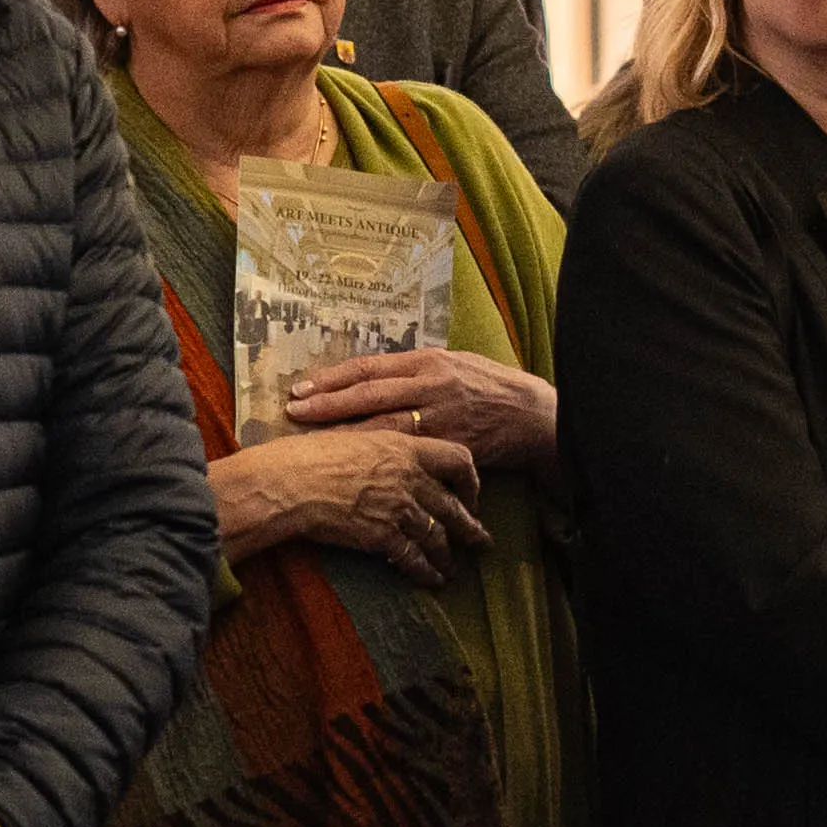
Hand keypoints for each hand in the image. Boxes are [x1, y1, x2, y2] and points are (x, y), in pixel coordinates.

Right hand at [214, 425, 485, 581]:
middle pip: (454, 506)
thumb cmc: (311, 455)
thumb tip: (399, 450)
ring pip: (438, 536)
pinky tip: (432, 580)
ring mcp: (399, 508)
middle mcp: (410, 477)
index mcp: (406, 447)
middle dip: (471, 528)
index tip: (471, 494)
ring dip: (449, 556)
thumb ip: (385, 444)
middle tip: (481, 541)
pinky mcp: (382, 536)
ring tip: (454, 569)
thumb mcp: (356, 436)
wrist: (287, 482)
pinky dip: (426, 571)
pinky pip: (414, 558)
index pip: (460, 459)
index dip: (471, 480)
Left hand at [281, 345, 559, 474]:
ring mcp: (442, 416)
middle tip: (293, 410)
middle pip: (369, 394)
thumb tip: (371, 376)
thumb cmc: (490, 386)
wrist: (534, 415)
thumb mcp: (454, 364)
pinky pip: (410, 452)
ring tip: (313, 440)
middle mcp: (431, 384)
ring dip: (346, 433)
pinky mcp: (452, 444)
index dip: (332, 377)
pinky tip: (360, 465)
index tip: (300, 385)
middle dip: (328, 403)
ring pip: (384, 425)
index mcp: (428, 361)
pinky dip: (382, 458)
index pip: (369, 367)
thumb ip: (414, 370)